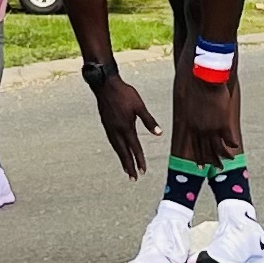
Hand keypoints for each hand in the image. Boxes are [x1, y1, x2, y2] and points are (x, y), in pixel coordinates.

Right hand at [88, 64, 157, 178]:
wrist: (105, 84)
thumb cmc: (124, 93)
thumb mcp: (139, 106)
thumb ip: (149, 120)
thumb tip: (159, 133)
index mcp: (126, 127)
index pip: (134, 148)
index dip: (139, 160)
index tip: (143, 171)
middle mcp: (116, 130)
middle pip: (123, 152)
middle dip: (129, 166)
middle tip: (134, 178)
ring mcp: (109, 128)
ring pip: (116, 148)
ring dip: (122, 160)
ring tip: (127, 169)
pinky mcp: (106, 124)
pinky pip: (112, 142)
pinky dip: (117, 150)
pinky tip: (119, 151)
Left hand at [174, 71, 238, 168]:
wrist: (205, 79)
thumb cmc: (196, 86)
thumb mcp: (188, 102)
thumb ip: (191, 112)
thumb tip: (193, 115)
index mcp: (190, 125)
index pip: (194, 146)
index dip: (198, 157)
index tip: (201, 167)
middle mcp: (199, 130)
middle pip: (205, 150)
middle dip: (210, 161)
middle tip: (216, 168)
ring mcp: (210, 128)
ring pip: (217, 148)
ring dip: (223, 156)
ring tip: (228, 160)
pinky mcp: (221, 124)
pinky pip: (227, 139)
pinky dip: (231, 145)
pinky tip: (234, 147)